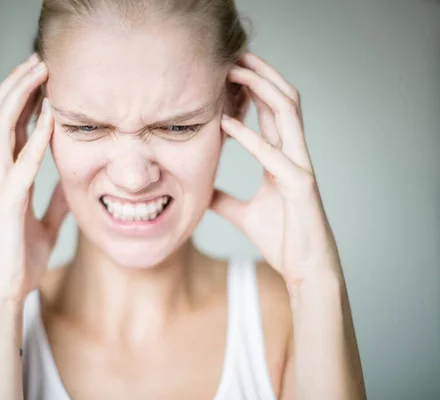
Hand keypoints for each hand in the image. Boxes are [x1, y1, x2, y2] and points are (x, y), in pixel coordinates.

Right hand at [0, 54, 67, 310]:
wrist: (2, 295)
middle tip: (38, 60)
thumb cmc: (19, 261)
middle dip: (17, 85)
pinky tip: (50, 118)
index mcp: (6, 179)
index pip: (10, 128)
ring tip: (39, 71)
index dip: (23, 100)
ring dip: (20, 97)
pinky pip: (21, 163)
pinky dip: (35, 138)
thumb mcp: (44, 225)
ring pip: (0, 128)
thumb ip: (55, 202)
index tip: (43, 78)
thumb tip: (72, 186)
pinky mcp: (5, 204)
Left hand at [210, 53, 340, 290]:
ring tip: (235, 72)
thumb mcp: (244, 215)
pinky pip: (273, 155)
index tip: (230, 71)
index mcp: (283, 159)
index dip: (255, 88)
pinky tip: (226, 123)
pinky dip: (249, 137)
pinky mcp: (300, 186)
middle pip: (283, 101)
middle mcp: (294, 156)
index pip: (272, 113)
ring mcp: (300, 168)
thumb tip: (203, 193)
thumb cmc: (283, 240)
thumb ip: (225, 200)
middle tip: (234, 56)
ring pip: (287, 114)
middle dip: (261, 74)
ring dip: (261, 89)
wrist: (305, 270)